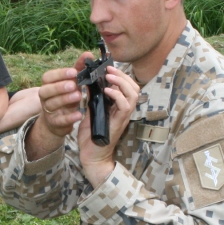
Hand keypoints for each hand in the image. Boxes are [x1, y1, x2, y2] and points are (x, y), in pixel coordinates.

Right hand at [36, 52, 92, 136]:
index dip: (59, 74)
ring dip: (65, 99)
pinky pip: (60, 120)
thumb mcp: (72, 83)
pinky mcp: (54, 123)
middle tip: (73, 85)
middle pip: (46, 90)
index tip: (73, 72)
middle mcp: (45, 97)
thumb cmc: (65, 97)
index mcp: (48, 85)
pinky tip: (79, 114)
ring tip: (78, 96)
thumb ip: (79, 69)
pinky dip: (69, 118)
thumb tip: (88, 54)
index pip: (48, 77)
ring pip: (52, 104)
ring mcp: (48, 111)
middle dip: (59, 87)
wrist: (58, 122)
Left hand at [78, 66, 139, 185]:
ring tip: (109, 77)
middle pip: (134, 88)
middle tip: (109, 69)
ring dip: (121, 82)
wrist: (91, 156)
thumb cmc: (91, 137)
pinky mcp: (119, 123)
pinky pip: (124, 106)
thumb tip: (89, 82)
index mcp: (118, 107)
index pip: (128, 87)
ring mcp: (123, 117)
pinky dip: (117, 95)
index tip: (109, 68)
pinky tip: (106, 90)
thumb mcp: (91, 112)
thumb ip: (93, 98)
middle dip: (123, 75)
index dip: (121, 75)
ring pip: (133, 94)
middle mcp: (124, 111)